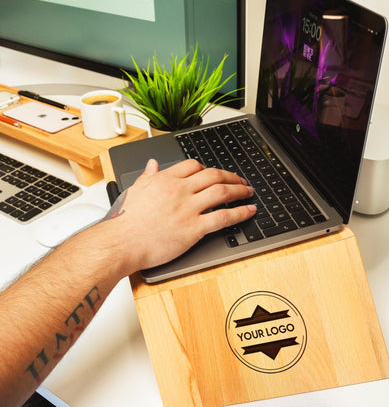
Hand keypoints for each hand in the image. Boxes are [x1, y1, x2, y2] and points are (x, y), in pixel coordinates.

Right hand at [105, 159, 255, 273]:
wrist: (120, 242)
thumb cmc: (124, 220)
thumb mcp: (134, 190)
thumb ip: (147, 176)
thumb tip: (152, 164)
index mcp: (165, 180)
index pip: (193, 165)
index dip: (208, 168)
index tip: (214, 173)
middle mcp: (180, 190)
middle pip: (213, 175)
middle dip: (230, 175)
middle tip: (240, 179)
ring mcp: (188, 208)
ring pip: (222, 192)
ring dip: (239, 190)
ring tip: (248, 191)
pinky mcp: (194, 228)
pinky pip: (223, 217)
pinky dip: (240, 213)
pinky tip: (249, 211)